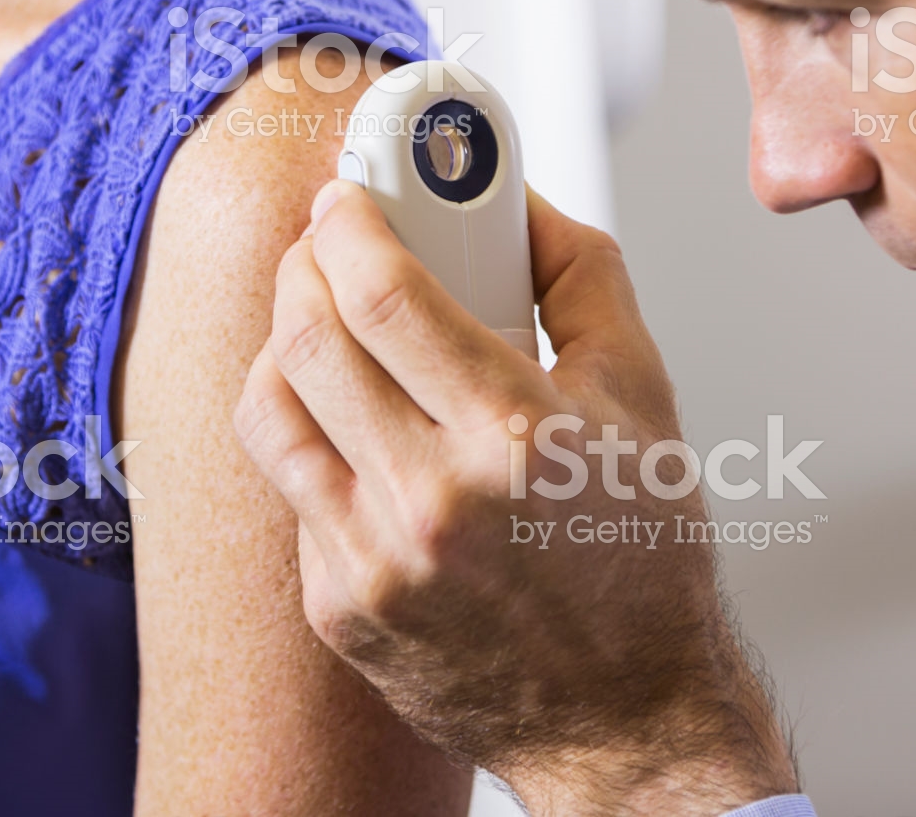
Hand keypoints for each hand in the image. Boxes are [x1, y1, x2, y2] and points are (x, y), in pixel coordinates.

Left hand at [234, 180, 797, 816]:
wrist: (628, 718)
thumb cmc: (642, 561)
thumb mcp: (643, 395)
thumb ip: (581, 275)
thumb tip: (517, 200)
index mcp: (514, 438)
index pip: (385, 296)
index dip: (348, 225)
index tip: (344, 197)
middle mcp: (434, 503)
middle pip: (309, 340)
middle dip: (302, 266)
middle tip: (324, 245)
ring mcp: (375, 562)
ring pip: (271, 411)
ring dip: (282, 343)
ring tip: (318, 323)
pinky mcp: (339, 607)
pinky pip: (291, 491)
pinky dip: (311, 437)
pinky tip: (351, 427)